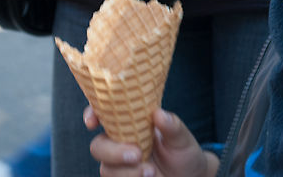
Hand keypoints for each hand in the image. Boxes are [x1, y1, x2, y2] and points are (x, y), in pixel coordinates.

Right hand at [84, 106, 218, 176]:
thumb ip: (171, 125)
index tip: (93, 123)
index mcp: (129, 124)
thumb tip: (158, 114)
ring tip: (151, 171)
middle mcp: (120, 144)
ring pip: (106, 169)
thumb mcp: (181, 137)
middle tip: (136, 154)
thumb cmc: (182, 151)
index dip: (92, 115)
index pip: (103, 115)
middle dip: (113, 152)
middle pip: (98, 146)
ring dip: (127, 172)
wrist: (190, 176)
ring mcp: (119, 165)